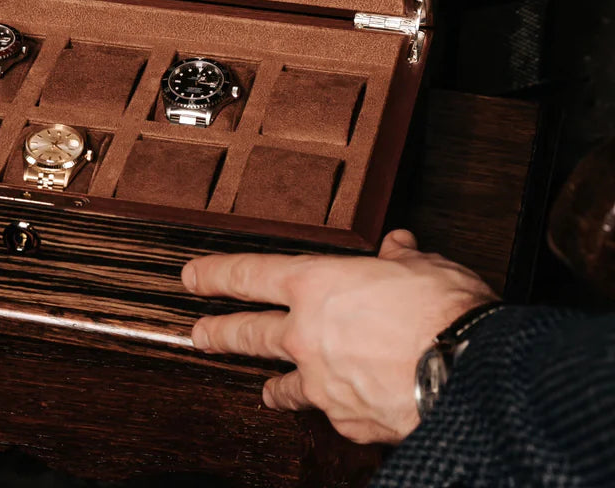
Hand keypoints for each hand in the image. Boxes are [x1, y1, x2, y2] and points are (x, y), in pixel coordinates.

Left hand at [182, 230, 496, 443]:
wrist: (470, 373)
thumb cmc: (443, 311)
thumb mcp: (420, 266)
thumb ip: (399, 257)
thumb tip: (399, 245)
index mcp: (315, 285)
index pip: (248, 275)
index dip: (215, 275)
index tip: (192, 278)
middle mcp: (307, 334)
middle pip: (247, 333)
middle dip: (219, 333)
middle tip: (199, 335)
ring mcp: (321, 382)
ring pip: (283, 383)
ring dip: (273, 386)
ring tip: (265, 392)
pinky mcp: (346, 419)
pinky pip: (332, 413)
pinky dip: (336, 409)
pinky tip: (342, 409)